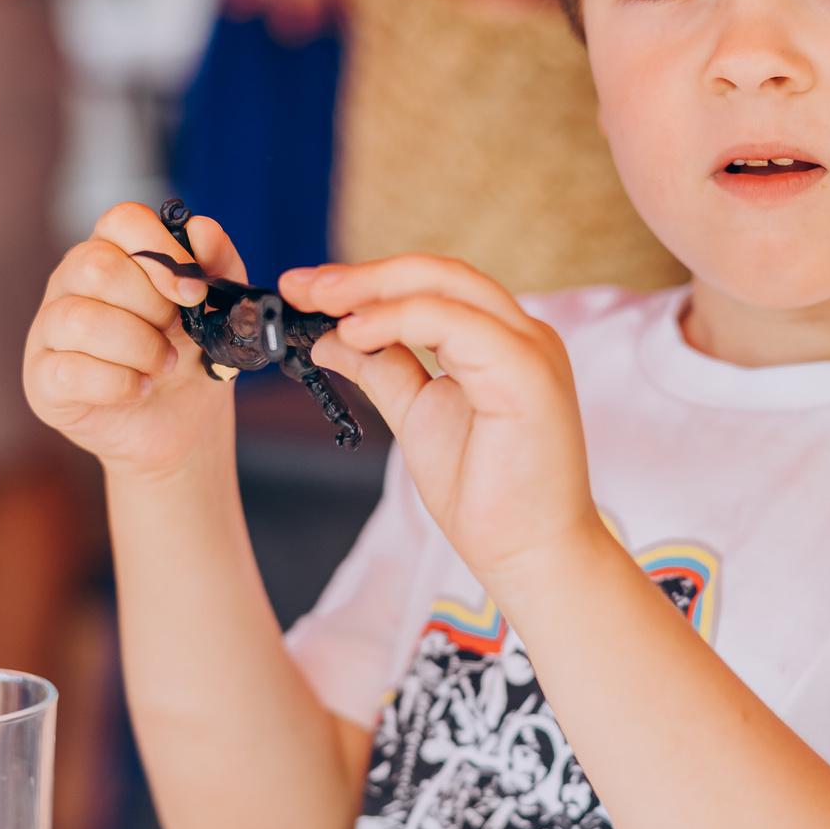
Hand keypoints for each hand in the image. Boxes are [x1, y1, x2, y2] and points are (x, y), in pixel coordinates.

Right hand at [25, 203, 240, 476]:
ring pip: (80, 320)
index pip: (123, 220)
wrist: (182, 423)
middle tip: (176, 334)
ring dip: (139, 347)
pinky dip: (118, 383)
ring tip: (163, 365)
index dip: (161, 251)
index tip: (194, 292)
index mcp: (115, 252)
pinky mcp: (42, 378)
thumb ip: (219, 266)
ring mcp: (49, 328)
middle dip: (152, 307)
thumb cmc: (191, 357)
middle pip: (97, 267)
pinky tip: (139, 389)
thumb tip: (203, 231)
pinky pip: (69, 371)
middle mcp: (72, 281)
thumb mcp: (219, 311)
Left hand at [280, 256, 598, 580]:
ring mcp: (529, 349)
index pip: (429, 287)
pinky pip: (456, 324)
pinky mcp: (527, 373)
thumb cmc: (488, 495)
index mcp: (499, 341)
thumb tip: (330, 338)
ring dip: (374, 289)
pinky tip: (357, 331)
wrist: (529, 554)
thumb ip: (382, 370)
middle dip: (361, 276)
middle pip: (436, 274)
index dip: (364, 282)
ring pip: (446, 287)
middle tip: (300, 286)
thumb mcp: (417, 416)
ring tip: (321, 302)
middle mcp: (521, 334)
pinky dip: (400, 319)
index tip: (306, 290)